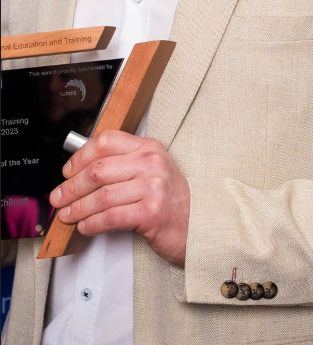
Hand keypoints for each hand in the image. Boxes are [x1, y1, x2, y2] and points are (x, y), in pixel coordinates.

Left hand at [51, 131, 189, 266]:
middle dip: (70, 188)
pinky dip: (91, 224)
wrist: (199, 224)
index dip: (79, 157)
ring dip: (77, 209)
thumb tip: (77, 172)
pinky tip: (86, 226)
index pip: (106, 141)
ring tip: (67, 215)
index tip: (67, 172)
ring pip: (101, 196)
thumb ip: (122, 165)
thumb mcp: (151, 172)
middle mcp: (153, 164)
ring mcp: (155, 187)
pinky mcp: (152, 212)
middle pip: (98, 171)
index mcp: (150, 148)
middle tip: (58, 199)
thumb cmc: (171, 200)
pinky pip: (110, 217)